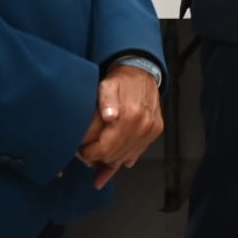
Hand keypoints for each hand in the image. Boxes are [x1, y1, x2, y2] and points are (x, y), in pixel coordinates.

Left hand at [77, 64, 163, 188]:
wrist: (142, 73)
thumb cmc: (122, 81)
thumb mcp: (107, 86)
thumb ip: (107, 101)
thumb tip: (110, 116)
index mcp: (130, 115)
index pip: (106, 148)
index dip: (90, 154)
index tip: (81, 152)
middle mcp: (143, 124)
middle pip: (116, 156)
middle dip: (98, 160)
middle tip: (87, 158)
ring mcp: (150, 129)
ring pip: (127, 157)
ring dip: (112, 162)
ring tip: (98, 165)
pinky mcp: (155, 130)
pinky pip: (139, 151)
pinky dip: (126, 157)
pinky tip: (116, 162)